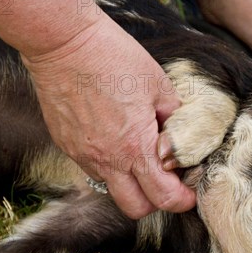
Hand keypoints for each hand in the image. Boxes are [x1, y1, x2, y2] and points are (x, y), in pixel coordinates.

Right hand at [21, 12, 195, 218]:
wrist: (63, 43)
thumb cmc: (113, 58)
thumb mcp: (159, 85)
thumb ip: (175, 119)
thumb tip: (180, 139)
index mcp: (135, 147)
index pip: (163, 197)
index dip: (181, 201)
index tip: (188, 193)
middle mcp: (107, 160)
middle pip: (135, 209)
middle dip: (155, 201)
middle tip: (166, 180)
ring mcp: (84, 156)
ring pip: (112, 189)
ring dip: (129, 181)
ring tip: (137, 151)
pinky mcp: (67, 146)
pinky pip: (92, 169)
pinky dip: (109, 164)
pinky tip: (114, 137)